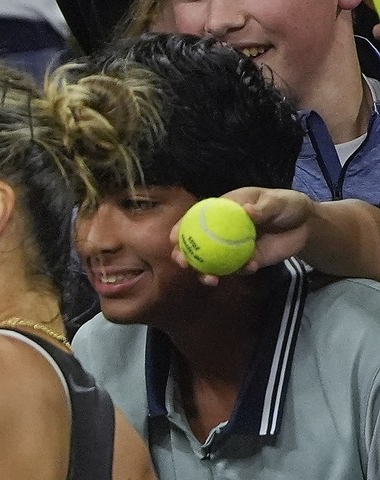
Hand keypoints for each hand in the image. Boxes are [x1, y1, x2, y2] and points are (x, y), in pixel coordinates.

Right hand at [168, 187, 311, 285]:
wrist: (306, 225)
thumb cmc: (286, 204)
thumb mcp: (276, 200)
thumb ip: (263, 207)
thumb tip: (247, 211)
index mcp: (221, 212)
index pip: (194, 220)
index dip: (180, 229)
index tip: (173, 238)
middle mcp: (222, 232)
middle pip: (196, 245)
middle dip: (184, 255)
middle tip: (183, 262)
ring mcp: (233, 249)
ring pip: (211, 262)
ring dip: (205, 272)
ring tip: (209, 279)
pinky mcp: (247, 262)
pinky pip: (238, 269)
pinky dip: (240, 271)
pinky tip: (248, 268)